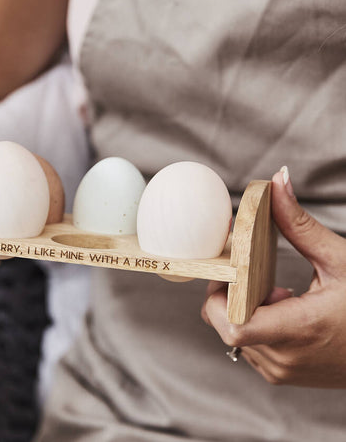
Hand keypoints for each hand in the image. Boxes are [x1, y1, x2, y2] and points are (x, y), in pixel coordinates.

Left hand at [202, 167, 345, 386]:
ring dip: (240, 309)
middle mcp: (284, 358)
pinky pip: (248, 345)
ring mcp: (281, 371)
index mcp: (299, 329)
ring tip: (277, 292)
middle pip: (222, 325)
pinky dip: (253, 323)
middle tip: (254, 275)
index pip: (232, 325)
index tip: (233, 270)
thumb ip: (300, 223)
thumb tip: (277, 180)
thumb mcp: (340, 260)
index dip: (220, 295)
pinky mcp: (282, 374)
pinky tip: (282, 308)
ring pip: (231, 335)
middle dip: (226, 295)